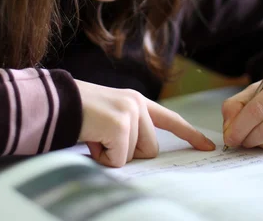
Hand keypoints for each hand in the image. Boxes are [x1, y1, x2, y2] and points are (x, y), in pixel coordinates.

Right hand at [76, 80, 215, 166]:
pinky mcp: (120, 125)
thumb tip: (141, 156)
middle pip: (151, 149)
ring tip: (94, 136)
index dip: (190, 135)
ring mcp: (130, 113)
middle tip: (102, 138)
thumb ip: (129, 130)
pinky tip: (91, 139)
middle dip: (127, 153)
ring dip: (113, 155)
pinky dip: (103, 158)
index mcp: (136, 101)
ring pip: (136, 156)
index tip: (208, 147)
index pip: (170, 120)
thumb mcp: (108, 119)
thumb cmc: (78, 114)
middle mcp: (137, 104)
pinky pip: (120, 160)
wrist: (54, 103)